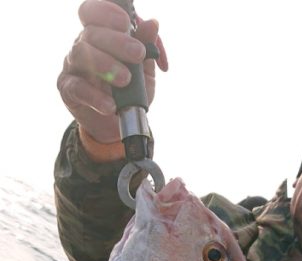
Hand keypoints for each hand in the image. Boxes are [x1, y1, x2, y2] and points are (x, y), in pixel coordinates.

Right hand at [57, 0, 167, 143]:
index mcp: (100, 35)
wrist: (118, 126)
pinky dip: (96, 96)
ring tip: (126, 80)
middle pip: (92, 32)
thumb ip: (147, 47)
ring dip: (106, 64)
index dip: (107, 12)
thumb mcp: (143, 72)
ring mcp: (72, 66)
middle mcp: (82, 45)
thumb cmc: (129, 93)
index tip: (127, 24)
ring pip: (81, 53)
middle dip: (117, 41)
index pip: (93, 12)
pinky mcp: (67, 89)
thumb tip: (153, 24)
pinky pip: (77, 87)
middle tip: (138, 55)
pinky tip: (111, 105)